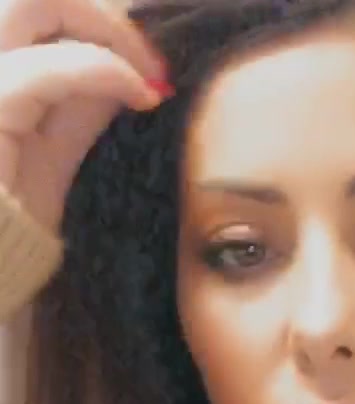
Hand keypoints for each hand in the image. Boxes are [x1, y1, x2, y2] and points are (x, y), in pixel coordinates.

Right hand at [0, 0, 167, 230]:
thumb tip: (122, 76)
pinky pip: (48, 68)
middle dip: (96, 13)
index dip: (91, 22)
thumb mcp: (43, 167)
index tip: (145, 65)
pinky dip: (103, 69)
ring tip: (145, 71)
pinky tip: (139, 92)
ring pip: (28, 1)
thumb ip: (72, 115)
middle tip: (150, 60)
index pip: (30, 13)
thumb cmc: (0, 239)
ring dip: (99, 25)